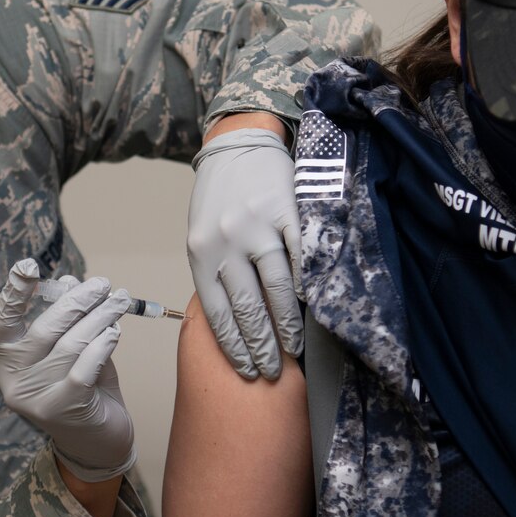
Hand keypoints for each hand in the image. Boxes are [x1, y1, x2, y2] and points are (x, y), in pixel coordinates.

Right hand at [0, 259, 135, 482]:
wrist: (98, 441)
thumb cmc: (83, 386)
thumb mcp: (72, 347)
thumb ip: (67, 318)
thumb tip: (69, 282)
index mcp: (8, 359)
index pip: (2, 320)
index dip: (14, 293)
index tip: (28, 266)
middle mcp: (14, 379)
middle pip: (43, 329)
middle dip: (77, 302)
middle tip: (102, 285)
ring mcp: (35, 398)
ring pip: (69, 346)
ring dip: (99, 318)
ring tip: (118, 303)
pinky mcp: (62, 410)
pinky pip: (84, 368)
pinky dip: (102, 345)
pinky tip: (114, 332)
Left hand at [187, 125, 303, 379]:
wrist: (238, 144)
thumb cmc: (219, 198)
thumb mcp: (204, 235)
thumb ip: (217, 272)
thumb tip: (238, 324)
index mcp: (201, 253)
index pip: (218, 313)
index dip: (234, 347)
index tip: (247, 371)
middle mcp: (226, 243)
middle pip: (248, 308)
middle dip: (262, 346)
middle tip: (273, 372)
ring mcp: (258, 227)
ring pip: (278, 290)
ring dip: (288, 326)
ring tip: (294, 349)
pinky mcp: (288, 213)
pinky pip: (302, 260)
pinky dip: (309, 289)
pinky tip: (314, 311)